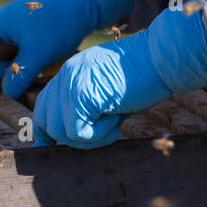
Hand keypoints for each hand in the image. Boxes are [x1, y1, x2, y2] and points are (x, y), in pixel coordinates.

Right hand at [0, 0, 133, 97]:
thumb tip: (6, 95)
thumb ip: (19, 75)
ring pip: (2, 61)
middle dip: (4, 73)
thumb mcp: (39, 53)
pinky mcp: (20, 36)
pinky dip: (23, 64)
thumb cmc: (59, 22)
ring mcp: (8, 31)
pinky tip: (40, 61)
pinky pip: (13, 56)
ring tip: (40, 61)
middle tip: (31, 68)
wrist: (81, 1)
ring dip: (16, 69)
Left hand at [32, 5, 206, 148]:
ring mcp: (71, 84)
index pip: (45, 105)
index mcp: (71, 72)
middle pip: (45, 121)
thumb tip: (73, 135)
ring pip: (59, 131)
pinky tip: (115, 123)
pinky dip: (97, 136)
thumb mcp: (108, 90)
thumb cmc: (145, 76)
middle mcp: (66, 76)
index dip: (47, 131)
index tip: (51, 147)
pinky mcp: (82, 95)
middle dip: (69, 138)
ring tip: (112, 124)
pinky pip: (77, 132)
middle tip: (100, 134)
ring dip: (87, 138)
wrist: (162, 59)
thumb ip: (87, 106)